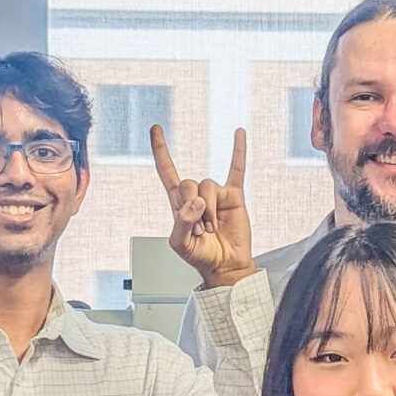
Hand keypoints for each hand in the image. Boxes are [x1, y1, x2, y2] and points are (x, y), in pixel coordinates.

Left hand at [152, 125, 255, 289]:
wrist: (225, 266)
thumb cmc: (201, 256)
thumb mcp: (179, 244)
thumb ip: (181, 222)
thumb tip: (196, 201)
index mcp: (178, 203)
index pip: (167, 171)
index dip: (161, 151)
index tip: (156, 129)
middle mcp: (196, 195)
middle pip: (188, 182)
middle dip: (192, 207)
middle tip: (199, 229)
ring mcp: (216, 194)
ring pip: (207, 187)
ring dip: (209, 210)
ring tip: (212, 228)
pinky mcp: (234, 195)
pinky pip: (237, 169)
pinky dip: (238, 150)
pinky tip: (238, 133)